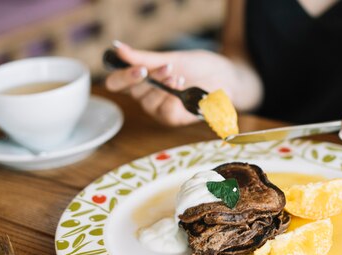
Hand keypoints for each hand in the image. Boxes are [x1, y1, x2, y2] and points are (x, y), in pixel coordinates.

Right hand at [105, 41, 240, 125]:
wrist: (224, 78)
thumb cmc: (198, 67)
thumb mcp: (170, 58)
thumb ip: (144, 57)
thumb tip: (118, 48)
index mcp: (141, 78)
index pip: (117, 82)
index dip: (121, 76)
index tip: (138, 68)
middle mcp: (145, 95)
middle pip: (130, 91)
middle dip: (148, 78)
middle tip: (167, 67)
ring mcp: (157, 108)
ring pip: (146, 102)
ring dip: (161, 87)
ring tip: (177, 75)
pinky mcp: (171, 119)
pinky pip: (163, 111)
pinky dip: (171, 99)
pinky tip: (181, 87)